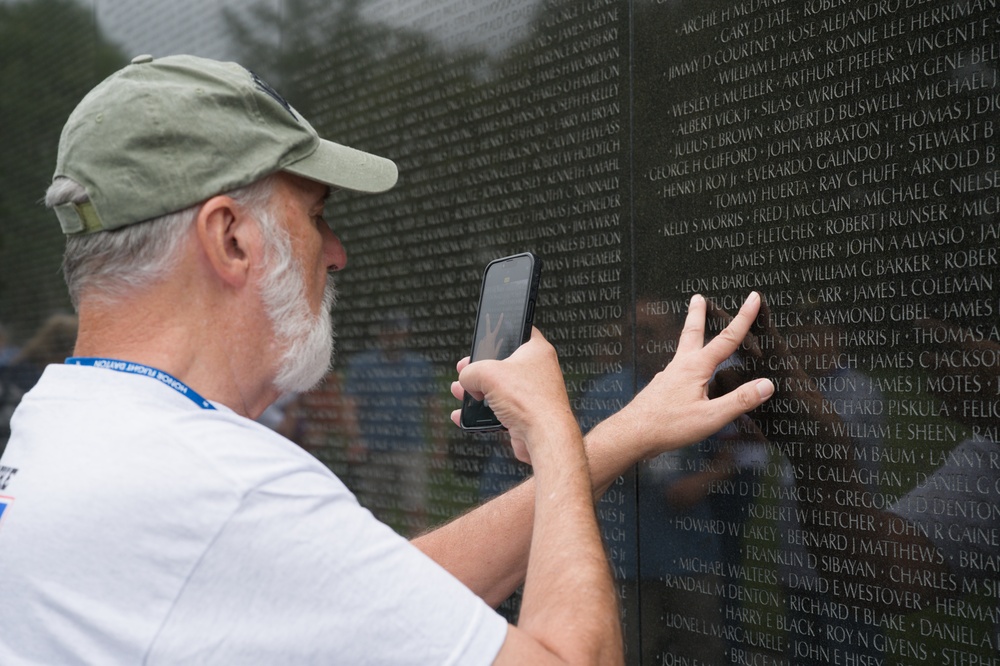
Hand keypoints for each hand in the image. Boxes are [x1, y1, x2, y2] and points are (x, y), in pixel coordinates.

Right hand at [450, 328, 575, 463]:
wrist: (544, 436)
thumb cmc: (527, 399)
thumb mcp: (487, 374)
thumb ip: (470, 371)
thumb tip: (466, 381)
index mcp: (537, 350)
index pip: (520, 331)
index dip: (499, 333)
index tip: (484, 339)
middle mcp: (538, 371)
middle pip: (503, 363)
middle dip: (479, 369)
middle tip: (465, 370)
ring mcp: (533, 394)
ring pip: (500, 388)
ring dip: (477, 392)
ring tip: (459, 392)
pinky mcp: (528, 415)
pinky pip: (501, 410)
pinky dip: (484, 413)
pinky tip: (466, 416)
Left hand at [477, 312, 504, 359]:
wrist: (479, 365)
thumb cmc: (489, 360)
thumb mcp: (496, 353)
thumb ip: (499, 345)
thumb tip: (502, 339)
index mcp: (491, 340)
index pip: (497, 328)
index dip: (500, 321)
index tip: (502, 314)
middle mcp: (486, 339)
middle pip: (488, 327)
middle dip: (488, 321)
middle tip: (487, 314)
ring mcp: (481, 342)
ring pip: (487, 339)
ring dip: (489, 342)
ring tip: (488, 350)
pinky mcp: (479, 345)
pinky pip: (484, 344)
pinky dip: (486, 346)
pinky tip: (486, 353)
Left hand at [611, 292, 773, 459]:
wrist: (631, 435)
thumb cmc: (668, 426)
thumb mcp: (711, 416)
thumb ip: (739, 401)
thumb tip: (766, 384)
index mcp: (695, 367)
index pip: (727, 338)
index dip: (743, 317)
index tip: (753, 298)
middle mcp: (680, 366)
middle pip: (692, 333)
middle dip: (698, 314)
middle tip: (698, 297)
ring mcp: (668, 377)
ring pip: (682, 350)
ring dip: (690, 336)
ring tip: (693, 330)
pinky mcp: (660, 389)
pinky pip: (676, 370)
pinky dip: (684, 363)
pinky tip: (682, 374)